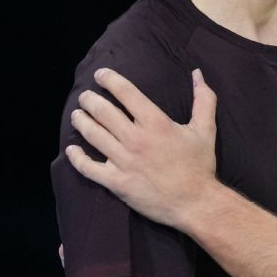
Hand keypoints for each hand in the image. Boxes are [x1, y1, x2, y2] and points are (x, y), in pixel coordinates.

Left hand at [66, 68, 218, 229]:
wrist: (195, 203)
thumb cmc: (199, 165)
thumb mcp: (205, 129)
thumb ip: (203, 99)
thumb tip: (197, 73)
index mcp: (156, 123)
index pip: (126, 93)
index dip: (110, 79)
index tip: (100, 75)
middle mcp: (136, 139)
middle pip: (103, 112)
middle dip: (90, 100)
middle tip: (85, 97)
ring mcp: (124, 161)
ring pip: (93, 135)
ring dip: (81, 121)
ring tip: (77, 115)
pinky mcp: (117, 182)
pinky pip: (89, 168)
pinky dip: (76, 157)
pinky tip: (71, 149)